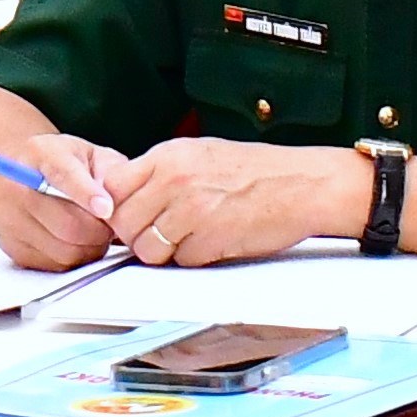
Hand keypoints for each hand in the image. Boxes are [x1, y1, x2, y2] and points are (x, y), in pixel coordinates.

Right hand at [0, 131, 126, 268]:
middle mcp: (19, 187)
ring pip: (65, 250)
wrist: (15, 174)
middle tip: (108, 223)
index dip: (86, 194)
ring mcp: (13, 219)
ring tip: (92, 230)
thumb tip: (122, 198)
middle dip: (100, 229)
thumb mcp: (87, 153)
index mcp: (42, 154)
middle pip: (68, 224)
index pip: (63, 175)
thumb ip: (109, 170)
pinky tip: (75, 241)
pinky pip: (56, 265)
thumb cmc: (59, 164)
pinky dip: (74, 258)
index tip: (106, 208)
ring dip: (90, 247)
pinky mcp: (14, 246)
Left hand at [104, 137, 373, 266]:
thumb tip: (126, 195)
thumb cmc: (258, 171)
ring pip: (147, 248)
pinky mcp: (211, 239)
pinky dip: (194, 260)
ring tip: (187, 241)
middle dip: (136, 236)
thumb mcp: (200, 154)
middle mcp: (174, 180)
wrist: (304, 184)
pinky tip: (212, 243)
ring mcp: (192, 210)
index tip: (128, 216)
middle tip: (156, 237)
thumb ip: (161, 173)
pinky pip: (181, 261)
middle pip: (123, 222)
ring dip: (162, 253)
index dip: (116, 207)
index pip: (111, 187)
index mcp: (168, 156)